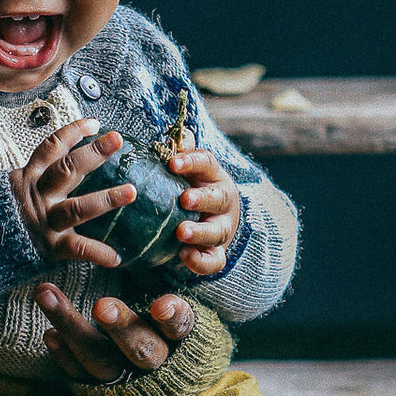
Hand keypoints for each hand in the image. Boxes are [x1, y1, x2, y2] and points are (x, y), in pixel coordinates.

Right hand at [9, 117, 136, 267]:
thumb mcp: (6, 189)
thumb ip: (29, 178)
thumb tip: (51, 161)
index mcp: (26, 177)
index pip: (51, 147)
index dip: (74, 132)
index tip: (96, 123)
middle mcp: (36, 195)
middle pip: (67, 169)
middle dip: (94, 152)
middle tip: (117, 139)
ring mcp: (43, 221)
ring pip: (77, 207)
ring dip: (106, 199)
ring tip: (131, 191)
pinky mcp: (48, 247)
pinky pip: (76, 248)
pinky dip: (97, 253)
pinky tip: (116, 256)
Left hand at [36, 283, 195, 383]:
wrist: (150, 372)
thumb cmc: (158, 322)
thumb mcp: (166, 301)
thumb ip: (162, 283)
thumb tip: (163, 244)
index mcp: (178, 339)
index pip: (180, 328)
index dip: (173, 318)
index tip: (160, 305)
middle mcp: (154, 363)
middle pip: (141, 350)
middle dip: (120, 328)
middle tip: (100, 306)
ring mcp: (125, 379)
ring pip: (100, 361)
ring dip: (72, 328)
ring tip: (46, 294)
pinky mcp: (99, 390)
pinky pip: (80, 375)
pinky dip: (64, 355)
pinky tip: (50, 334)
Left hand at [168, 132, 241, 274]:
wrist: (211, 222)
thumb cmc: (192, 190)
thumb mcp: (189, 172)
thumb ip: (184, 154)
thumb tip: (181, 133)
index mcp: (213, 177)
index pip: (207, 164)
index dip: (191, 162)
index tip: (172, 163)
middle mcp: (222, 202)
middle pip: (217, 198)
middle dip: (202, 198)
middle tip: (185, 199)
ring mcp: (221, 228)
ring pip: (216, 231)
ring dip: (200, 231)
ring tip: (182, 232)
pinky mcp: (217, 253)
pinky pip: (213, 261)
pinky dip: (200, 261)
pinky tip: (184, 256)